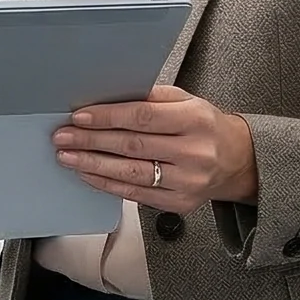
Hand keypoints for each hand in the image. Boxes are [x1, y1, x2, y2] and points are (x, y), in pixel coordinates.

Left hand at [53, 84, 255, 207]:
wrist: (236, 161)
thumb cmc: (204, 126)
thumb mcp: (186, 101)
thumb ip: (151, 98)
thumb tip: (107, 96)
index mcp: (195, 120)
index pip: (143, 117)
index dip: (107, 117)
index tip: (79, 117)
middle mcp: (194, 152)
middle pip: (132, 146)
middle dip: (91, 140)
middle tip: (62, 136)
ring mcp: (187, 181)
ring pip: (131, 173)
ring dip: (93, 165)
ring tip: (67, 157)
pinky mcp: (179, 203)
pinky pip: (136, 194)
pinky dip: (107, 184)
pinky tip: (88, 174)